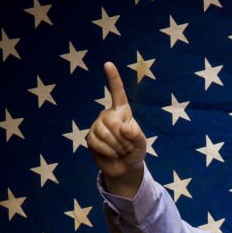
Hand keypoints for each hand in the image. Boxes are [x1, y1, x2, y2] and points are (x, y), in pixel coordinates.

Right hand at [87, 61, 145, 196]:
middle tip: (127, 146)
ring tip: (120, 150)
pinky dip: (109, 152)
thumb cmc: (134, 151)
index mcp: (122, 111)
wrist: (124, 168)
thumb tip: (123, 127)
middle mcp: (107, 115)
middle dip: (123, 138)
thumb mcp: (141, 143)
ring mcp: (97, 126)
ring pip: (105, 134)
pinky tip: (111, 154)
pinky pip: (98, 143)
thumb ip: (136, 135)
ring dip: (117, 147)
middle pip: (112, 121)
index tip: (108, 64)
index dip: (113, 79)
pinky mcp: (90, 138)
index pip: (117, 93)